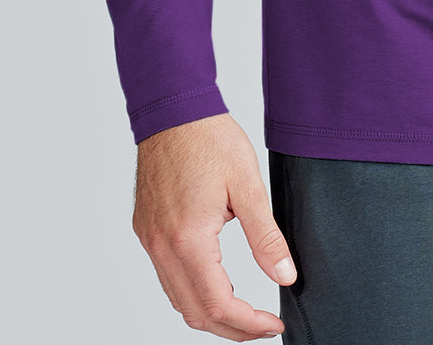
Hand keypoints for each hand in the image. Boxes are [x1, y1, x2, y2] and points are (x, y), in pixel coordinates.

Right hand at [132, 111, 296, 339]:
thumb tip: (286, 276)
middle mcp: (162, 247)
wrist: (173, 109)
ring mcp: (150, 240)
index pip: (217, 305)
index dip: (248, 324)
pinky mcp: (146, 230)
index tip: (274, 325)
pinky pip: (167, 277)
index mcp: (188, 239)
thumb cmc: (209, 139)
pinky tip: (216, 282)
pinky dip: (192, 291)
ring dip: (210, 314)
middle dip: (231, 329)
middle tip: (263, 327)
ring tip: (245, 312)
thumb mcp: (248, 184)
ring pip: (177, 299)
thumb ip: (266, 236)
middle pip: (194, 313)